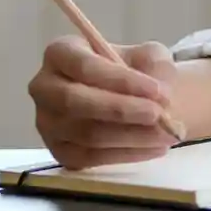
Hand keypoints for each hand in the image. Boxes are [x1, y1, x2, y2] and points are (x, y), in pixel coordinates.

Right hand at [30, 37, 184, 169]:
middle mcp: (44, 87)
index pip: (84, 66)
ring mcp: (47, 123)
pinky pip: (91, 158)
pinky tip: (154, 148)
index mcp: (61, 53)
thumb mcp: (149, 56)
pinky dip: (127, 154)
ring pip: (86, 134)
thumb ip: (155, 67)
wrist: (132, 97)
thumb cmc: (135, 69)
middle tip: (159, 115)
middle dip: (122, 110)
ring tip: (166, 133)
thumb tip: (160, 94)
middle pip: (75, 101)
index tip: (158, 91)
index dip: (122, 80)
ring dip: (131, 136)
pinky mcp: (58, 151)